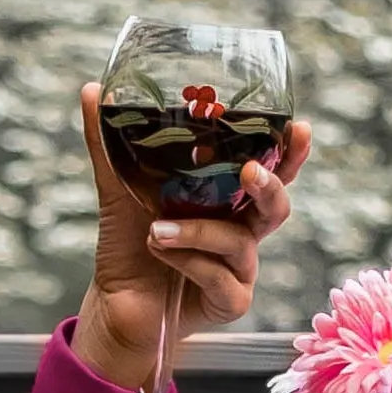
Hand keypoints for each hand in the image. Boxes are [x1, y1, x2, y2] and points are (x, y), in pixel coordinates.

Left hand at [70, 84, 308, 392]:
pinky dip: (189, 262)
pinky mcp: (230, 301)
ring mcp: (240, 269)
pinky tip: (161, 251)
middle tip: (248, 170)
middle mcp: (241, 232)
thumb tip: (91, 90)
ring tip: (156, 228)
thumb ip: (108, 143)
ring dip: (198, 231)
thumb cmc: (128, 243)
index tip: (299, 128)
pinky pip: (221, 278)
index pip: (272, 172)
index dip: (292, 153)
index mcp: (228, 201)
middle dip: (269, 185)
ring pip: (240, 242)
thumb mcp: (117, 188)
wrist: (115, 302)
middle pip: (277, 206)